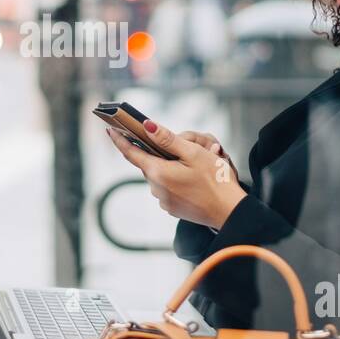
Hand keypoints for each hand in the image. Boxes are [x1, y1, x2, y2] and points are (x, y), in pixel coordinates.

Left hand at [106, 119, 246, 228]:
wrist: (229, 211)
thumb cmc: (215, 180)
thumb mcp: (193, 153)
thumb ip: (167, 140)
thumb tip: (146, 127)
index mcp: (158, 173)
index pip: (131, 153)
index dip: (120, 140)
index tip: (110, 130)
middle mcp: (156, 188)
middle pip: (149, 163)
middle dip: (160, 152)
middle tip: (182, 146)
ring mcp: (164, 200)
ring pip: (159, 175)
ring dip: (169, 166)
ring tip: (192, 164)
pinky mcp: (172, 208)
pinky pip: (167, 188)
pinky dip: (175, 180)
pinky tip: (192, 178)